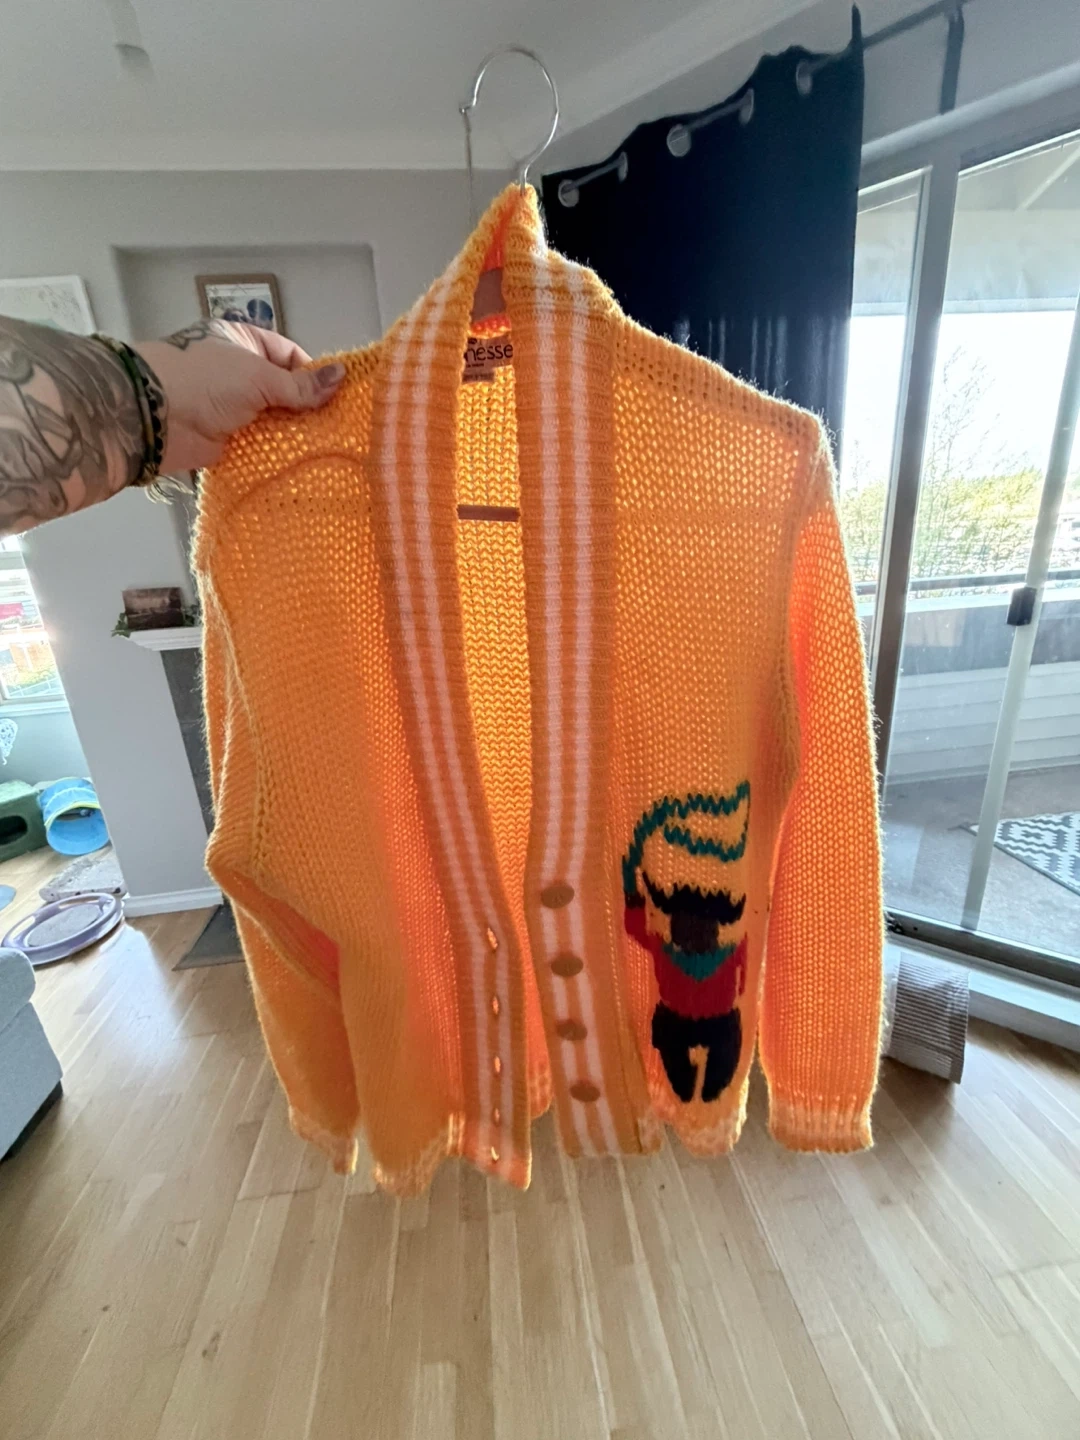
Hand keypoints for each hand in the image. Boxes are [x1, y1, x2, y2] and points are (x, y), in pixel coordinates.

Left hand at [134, 320, 344, 471]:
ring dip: (293, 432)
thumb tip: (344, 375)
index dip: (311, 372)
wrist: (154, 417)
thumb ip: (300, 385)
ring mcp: (230, 406)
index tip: (335, 393)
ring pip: (272, 418)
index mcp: (241, 341)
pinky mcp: (226, 438)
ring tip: (326, 446)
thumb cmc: (205, 380)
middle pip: (282, 389)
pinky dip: (275, 452)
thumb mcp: (258, 376)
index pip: (287, 354)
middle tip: (337, 425)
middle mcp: (236, 372)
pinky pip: (258, 444)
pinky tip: (301, 461)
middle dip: (306, 406)